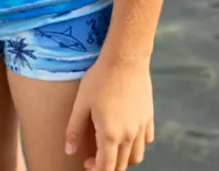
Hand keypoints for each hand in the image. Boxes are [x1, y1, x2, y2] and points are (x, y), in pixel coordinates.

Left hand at [65, 54, 154, 169]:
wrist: (125, 58)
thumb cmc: (100, 79)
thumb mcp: (81, 103)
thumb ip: (74, 130)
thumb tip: (69, 151)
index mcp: (110, 135)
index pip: (106, 167)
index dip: (96, 170)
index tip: (86, 163)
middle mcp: (129, 135)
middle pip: (122, 165)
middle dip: (108, 167)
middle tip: (94, 157)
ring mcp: (142, 126)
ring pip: (137, 156)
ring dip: (124, 159)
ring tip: (112, 148)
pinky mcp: (149, 116)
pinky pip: (147, 140)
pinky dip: (138, 144)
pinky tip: (128, 134)